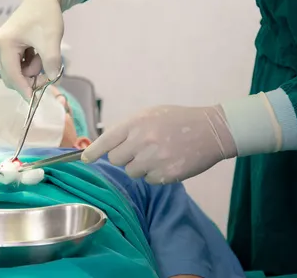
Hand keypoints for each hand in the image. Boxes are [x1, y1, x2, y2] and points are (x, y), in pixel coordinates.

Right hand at [0, 0, 63, 99]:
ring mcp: (0, 47)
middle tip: (49, 75)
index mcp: (4, 45)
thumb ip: (51, 62)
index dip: (24, 89)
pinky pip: (17, 65)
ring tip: (43, 54)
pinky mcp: (6, 47)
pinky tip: (37, 52)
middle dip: (30, 79)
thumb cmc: (45, 15)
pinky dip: (30, 64)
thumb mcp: (51, 40)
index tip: (36, 99)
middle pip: (11, 77)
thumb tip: (52, 80)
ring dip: (31, 70)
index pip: (12, 75)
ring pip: (15, 72)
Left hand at [81, 105, 237, 183]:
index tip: (85, 159)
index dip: (93, 152)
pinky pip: (149, 180)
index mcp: (136, 123)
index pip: (106, 141)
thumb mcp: (150, 114)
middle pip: (116, 160)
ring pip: (132, 172)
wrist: (211, 130)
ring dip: (140, 167)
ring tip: (158, 155)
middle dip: (124, 158)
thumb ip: (129, 129)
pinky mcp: (166, 174)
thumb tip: (108, 146)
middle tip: (139, 151)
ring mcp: (154, 159)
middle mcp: (142, 140)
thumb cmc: (178, 120)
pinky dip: (156, 175)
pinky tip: (168, 163)